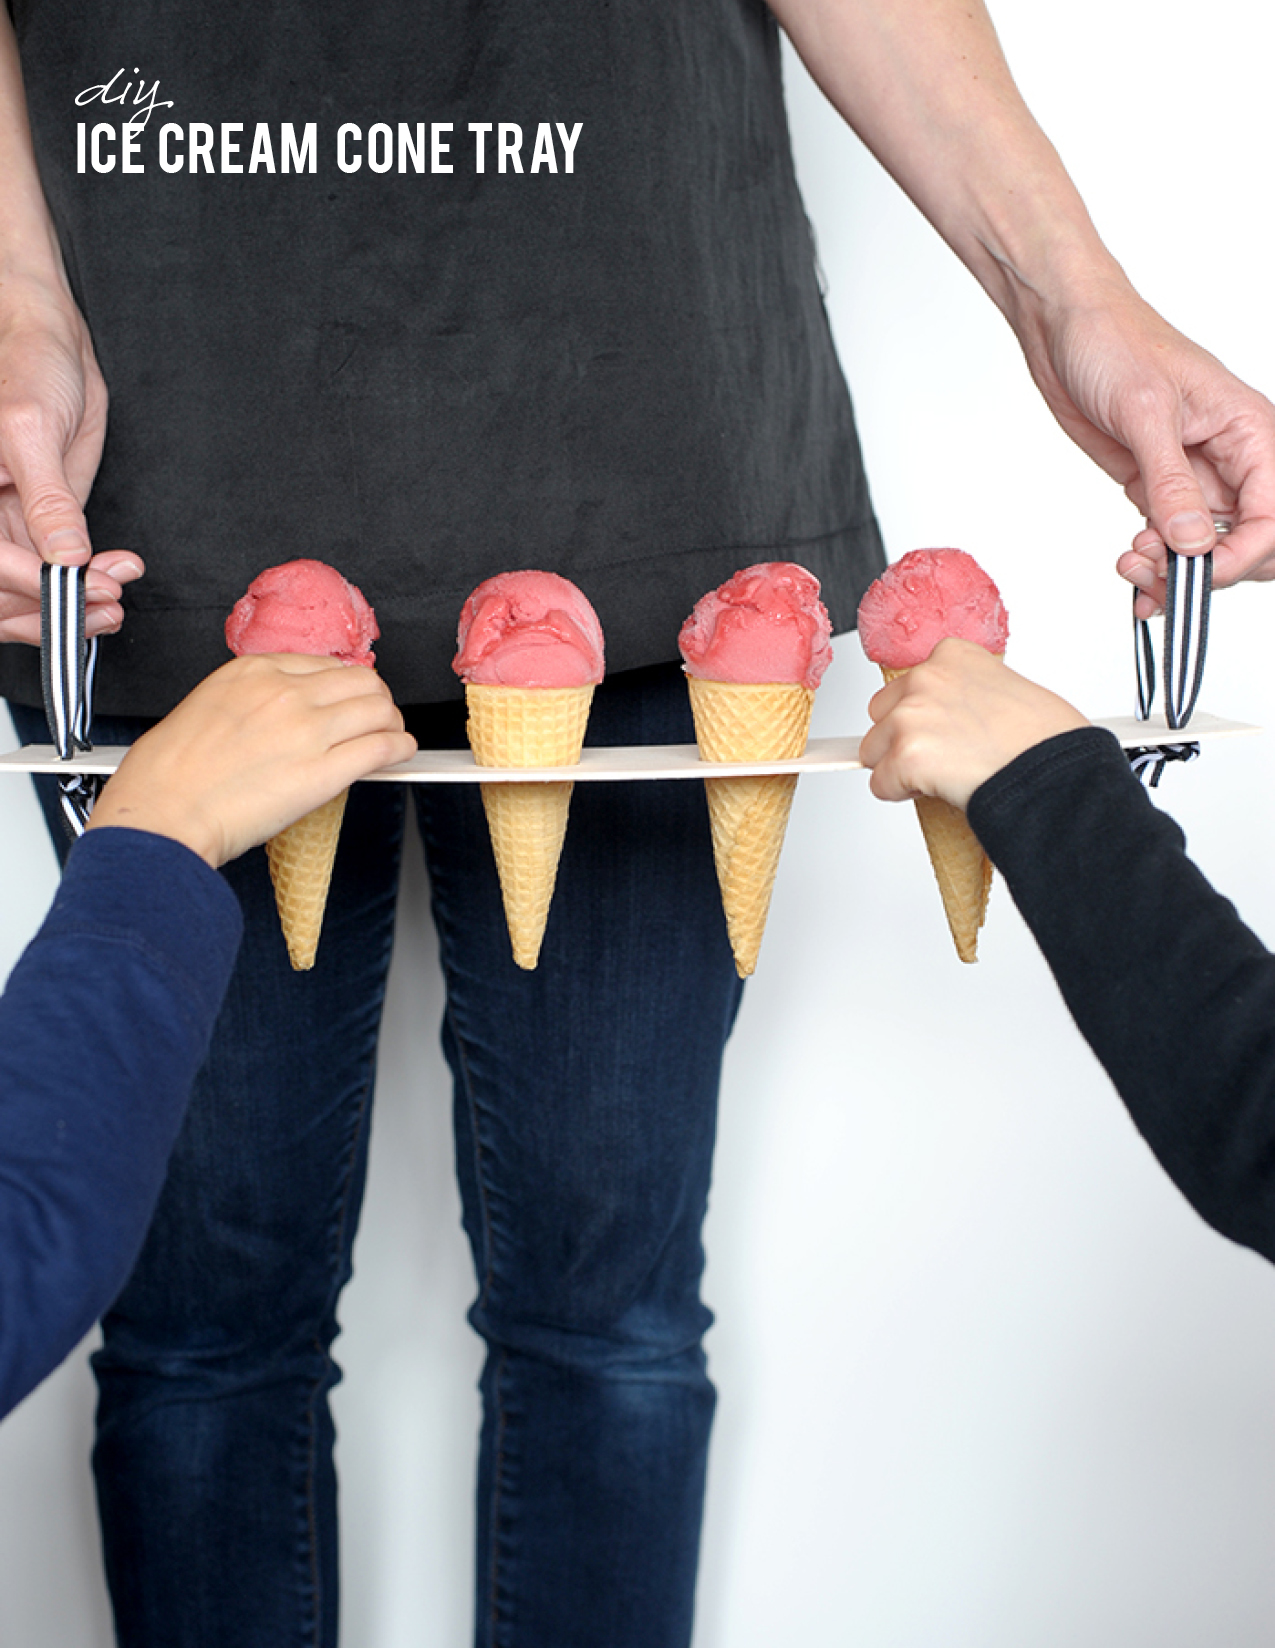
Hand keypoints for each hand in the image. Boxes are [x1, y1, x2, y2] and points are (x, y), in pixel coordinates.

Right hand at [0, 276, 143, 642]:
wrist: (49, 346)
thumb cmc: (26, 366)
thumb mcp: (30, 426)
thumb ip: (46, 498)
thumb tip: (64, 556)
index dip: (29, 583)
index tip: (78, 585)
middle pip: (0, 592)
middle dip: (53, 604)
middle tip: (110, 597)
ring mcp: (3, 528)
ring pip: (22, 597)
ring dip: (70, 608)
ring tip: (116, 602)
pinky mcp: (31, 530)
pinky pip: (47, 578)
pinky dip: (78, 592)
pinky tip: (112, 584)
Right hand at [85, 655, 416, 867]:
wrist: (163, 815)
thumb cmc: (168, 775)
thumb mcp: (205, 708)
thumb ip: (250, 701)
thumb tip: (281, 714)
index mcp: (253, 672)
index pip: (324, 664)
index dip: (345, 683)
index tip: (349, 697)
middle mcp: (285, 693)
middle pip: (361, 681)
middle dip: (377, 698)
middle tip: (378, 715)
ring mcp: (308, 730)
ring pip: (379, 710)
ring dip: (393, 722)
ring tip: (392, 735)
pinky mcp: (324, 772)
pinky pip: (382, 748)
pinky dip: (400, 748)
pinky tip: (401, 753)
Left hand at [859, 638, 1088, 809]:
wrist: (1055, 772)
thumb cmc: (1046, 738)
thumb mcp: (1007, 690)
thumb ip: (967, 694)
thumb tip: (953, 717)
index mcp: (952, 656)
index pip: (909, 685)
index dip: (925, 715)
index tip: (945, 729)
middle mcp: (926, 679)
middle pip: (881, 714)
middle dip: (902, 738)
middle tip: (942, 757)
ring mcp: (912, 716)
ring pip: (874, 751)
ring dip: (900, 767)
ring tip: (945, 774)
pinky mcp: (906, 755)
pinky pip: (880, 785)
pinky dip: (901, 794)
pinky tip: (939, 789)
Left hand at [1016, 279, 1274, 618]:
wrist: (1066, 328)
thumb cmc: (1115, 342)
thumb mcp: (1145, 411)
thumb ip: (1171, 481)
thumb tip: (1193, 541)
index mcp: (1250, 431)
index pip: (1271, 517)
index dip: (1241, 556)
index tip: (1196, 573)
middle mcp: (1231, 459)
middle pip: (1249, 542)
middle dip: (1208, 570)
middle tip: (1156, 573)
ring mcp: (1194, 477)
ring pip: (1207, 548)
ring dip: (1172, 572)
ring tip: (1130, 562)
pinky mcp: (1158, 486)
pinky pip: (1171, 540)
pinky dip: (1154, 563)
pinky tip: (1130, 566)